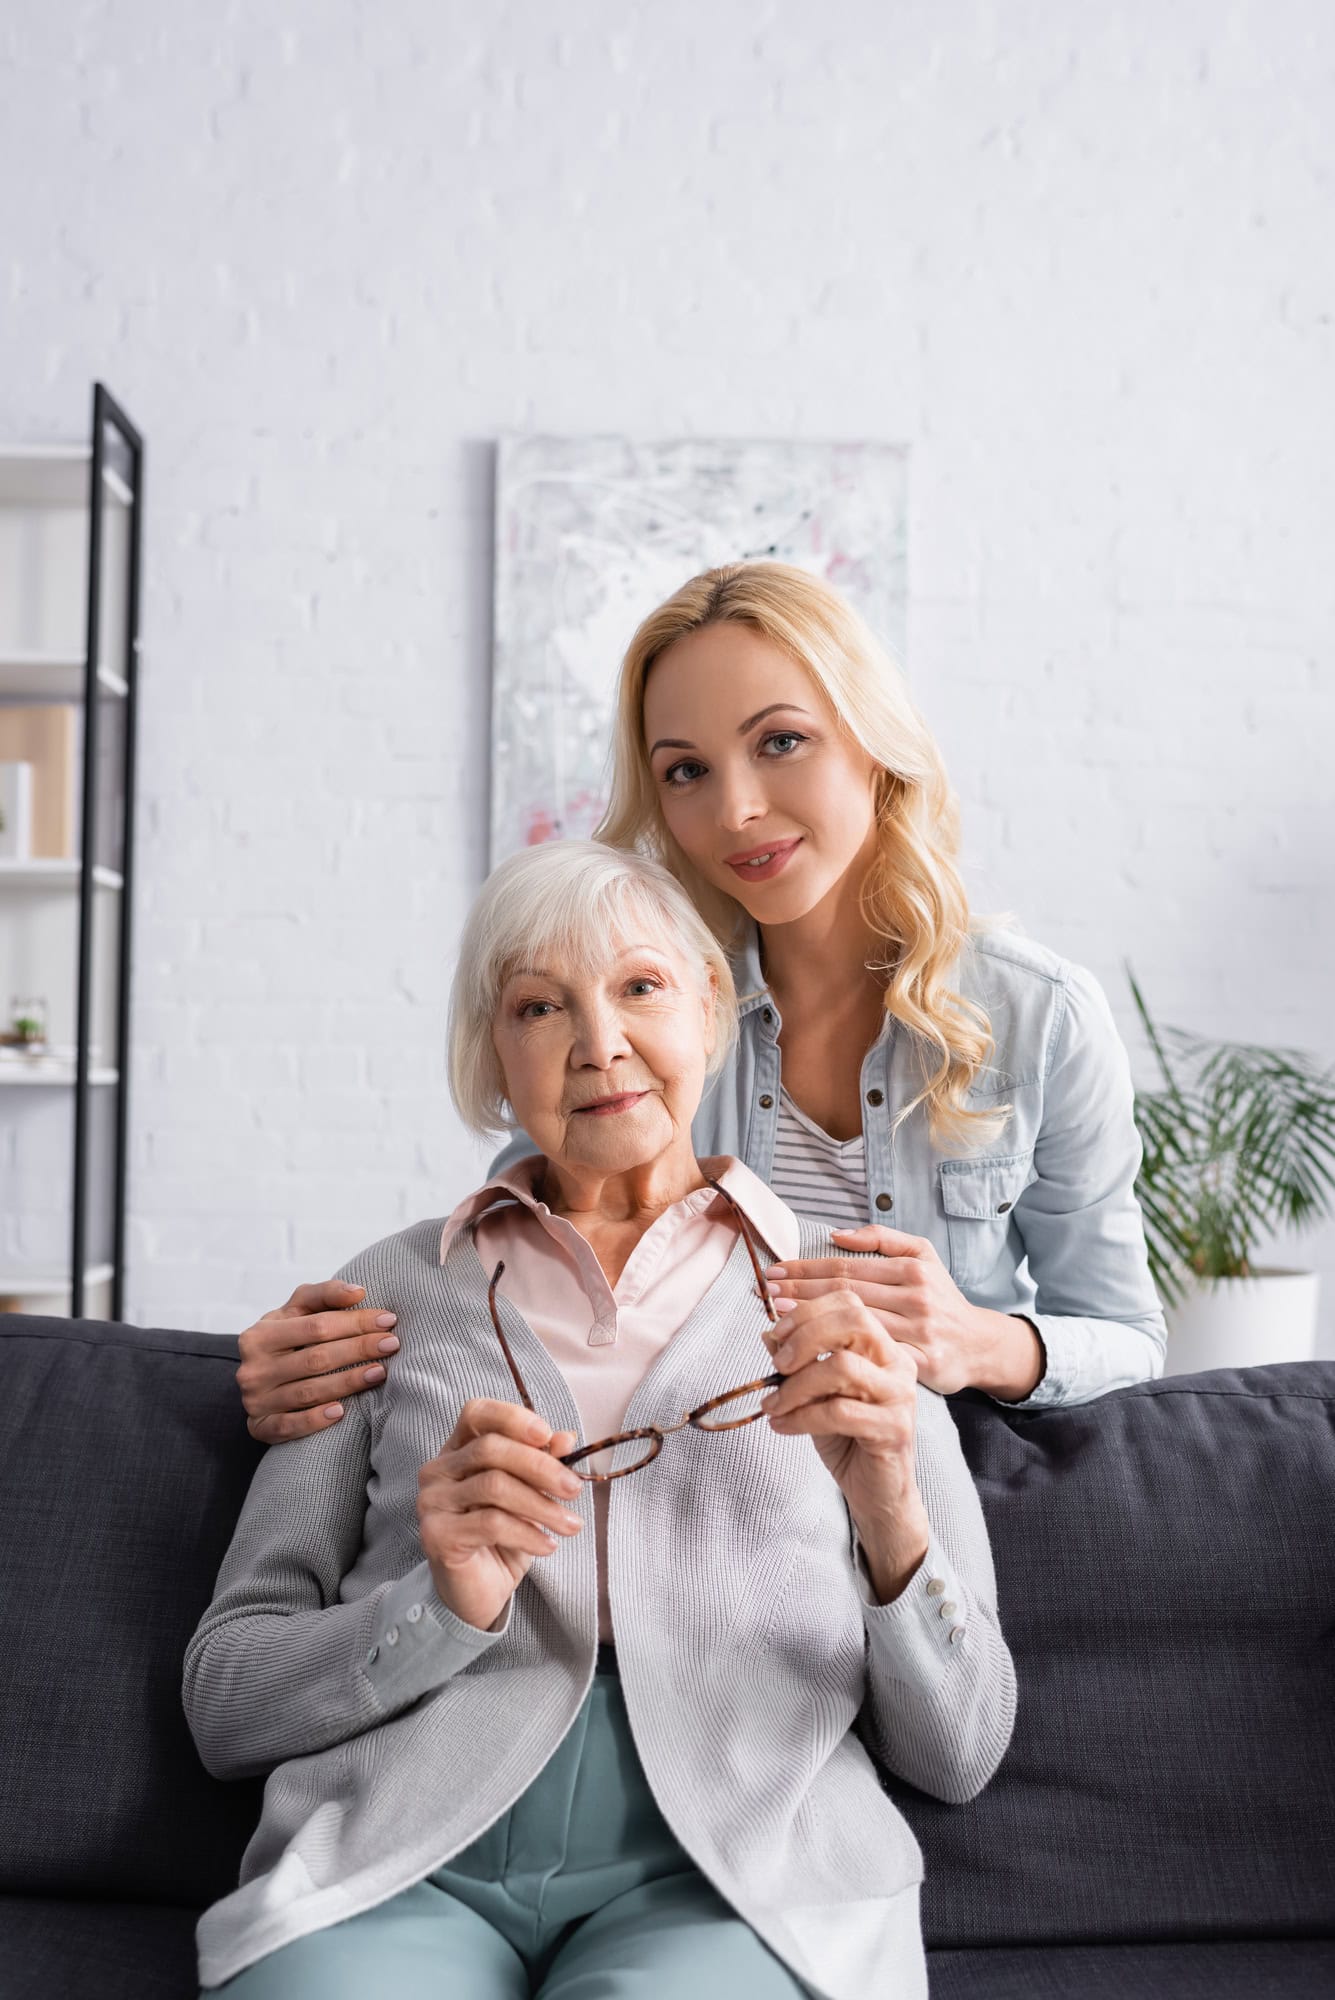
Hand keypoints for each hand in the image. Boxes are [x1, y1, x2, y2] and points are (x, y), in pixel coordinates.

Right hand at [236, 1281, 401, 1442]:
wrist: (258, 1380)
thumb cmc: (288, 1339)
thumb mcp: (296, 1311)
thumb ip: (324, 1295)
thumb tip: (358, 1292)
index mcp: (260, 1335)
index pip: (316, 1326)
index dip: (355, 1322)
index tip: (387, 1320)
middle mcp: (254, 1369)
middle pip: (316, 1359)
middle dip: (358, 1350)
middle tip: (392, 1344)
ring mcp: (256, 1401)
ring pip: (308, 1392)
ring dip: (348, 1382)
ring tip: (380, 1372)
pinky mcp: (261, 1427)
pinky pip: (289, 1426)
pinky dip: (315, 1420)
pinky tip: (341, 1412)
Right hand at [417, 1400, 582, 1631]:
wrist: (477, 1593)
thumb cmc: (503, 1537)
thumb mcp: (530, 1495)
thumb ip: (544, 1463)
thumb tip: (567, 1438)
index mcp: (457, 1450)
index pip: (477, 1413)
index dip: (512, 1418)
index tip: (548, 1436)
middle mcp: (438, 1470)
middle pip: (491, 1449)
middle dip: (541, 1467)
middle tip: (574, 1489)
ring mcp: (432, 1502)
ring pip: (494, 1486)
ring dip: (542, 1505)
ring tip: (570, 1524)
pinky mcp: (436, 1535)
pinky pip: (491, 1523)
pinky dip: (528, 1533)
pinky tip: (548, 1545)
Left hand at [760, 1283, 929, 1601]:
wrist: (875, 1491)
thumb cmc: (846, 1436)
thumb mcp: (814, 1392)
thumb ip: (798, 1360)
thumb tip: (768, 1332)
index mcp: (881, 1345)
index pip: (848, 1303)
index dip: (805, 1313)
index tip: (775, 1336)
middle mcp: (896, 1363)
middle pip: (852, 1320)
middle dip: (804, 1335)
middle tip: (777, 1365)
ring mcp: (900, 1395)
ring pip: (841, 1365)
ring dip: (795, 1385)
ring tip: (773, 1405)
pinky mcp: (894, 1429)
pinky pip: (839, 1411)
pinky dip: (801, 1417)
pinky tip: (782, 1426)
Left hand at [766, 1225, 1043, 1399]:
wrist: (980, 1345)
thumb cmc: (943, 1300)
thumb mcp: (925, 1257)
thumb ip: (884, 1239)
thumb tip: (838, 1234)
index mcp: (912, 1269)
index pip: (848, 1267)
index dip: (808, 1269)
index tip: (777, 1270)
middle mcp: (915, 1298)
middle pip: (846, 1294)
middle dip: (801, 1291)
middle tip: (768, 1291)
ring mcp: (919, 1332)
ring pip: (854, 1327)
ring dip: (812, 1324)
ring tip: (778, 1321)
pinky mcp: (921, 1364)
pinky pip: (874, 1361)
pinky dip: (838, 1359)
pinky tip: (812, 1359)